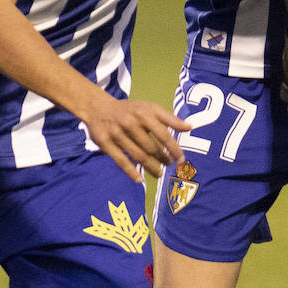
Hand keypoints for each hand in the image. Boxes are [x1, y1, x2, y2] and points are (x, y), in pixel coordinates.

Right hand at [74, 94, 191, 182]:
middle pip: (151, 147)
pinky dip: (131, 172)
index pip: (163, 134)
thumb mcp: (150, 107)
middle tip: (168, 165)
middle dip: (162, 158)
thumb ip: (170, 118)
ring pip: (138, 155)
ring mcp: (117, 133)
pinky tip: (140, 180)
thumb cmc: (130, 109)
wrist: (98, 107)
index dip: (173, 148)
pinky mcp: (105, 143)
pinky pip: (121, 161)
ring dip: (150, 167)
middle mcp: (130, 122)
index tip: (181, 159)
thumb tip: (189, 127)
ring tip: (158, 173)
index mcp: (144, 113)